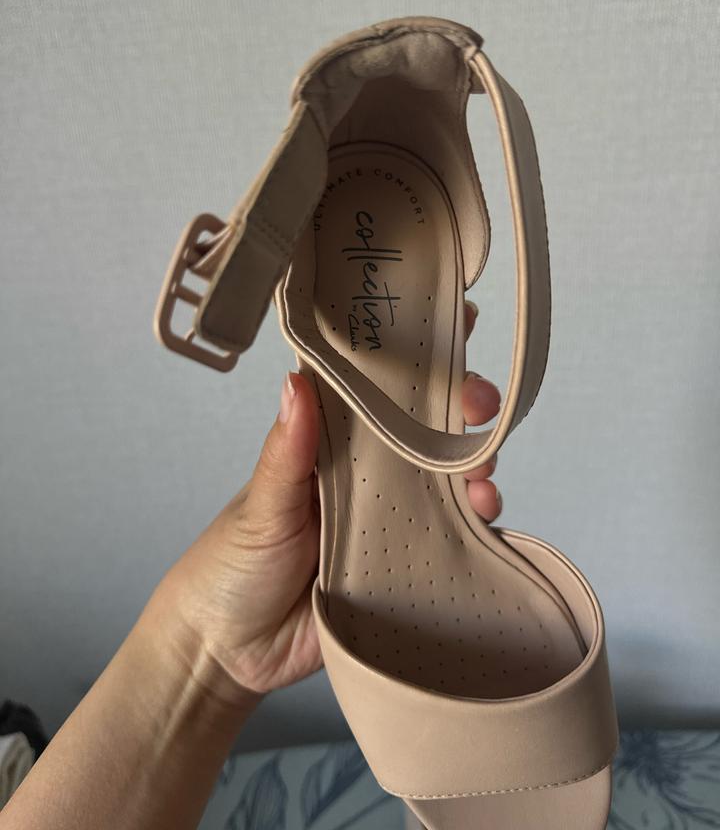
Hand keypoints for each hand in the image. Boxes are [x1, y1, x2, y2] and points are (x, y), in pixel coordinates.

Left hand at [148, 300, 501, 706]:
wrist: (230, 653)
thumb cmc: (232, 564)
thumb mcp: (260, 504)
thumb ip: (285, 451)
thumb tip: (297, 380)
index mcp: (330, 447)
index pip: (378, 390)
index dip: (417, 357)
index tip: (457, 323)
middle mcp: (367, 476)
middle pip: (426, 431)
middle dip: (462, 409)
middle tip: (480, 405)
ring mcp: (390, 521)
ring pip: (447, 482)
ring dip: (475, 468)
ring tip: (482, 475)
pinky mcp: (405, 567)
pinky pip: (451, 539)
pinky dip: (477, 525)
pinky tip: (487, 518)